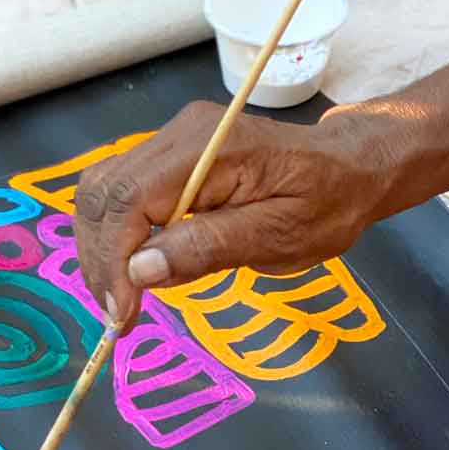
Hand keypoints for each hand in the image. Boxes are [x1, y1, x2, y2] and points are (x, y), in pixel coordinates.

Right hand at [73, 100, 390, 328]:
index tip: (121, 312)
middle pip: (104, 193)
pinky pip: (123, 192)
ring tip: (120, 298)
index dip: (114, 260)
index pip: (130, 200)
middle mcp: (179, 134)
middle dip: (99, 259)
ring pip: (103, 191)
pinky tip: (133, 270)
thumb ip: (209, 248)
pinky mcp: (171, 157)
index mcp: (208, 148)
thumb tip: (140, 270)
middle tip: (116, 315)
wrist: (349, 168)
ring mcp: (172, 141)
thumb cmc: (327, 202)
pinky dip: (116, 234)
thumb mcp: (280, 236)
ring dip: (101, 248)